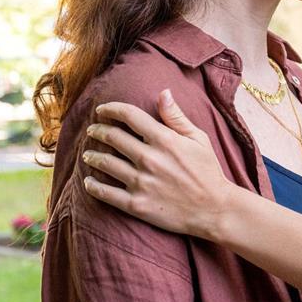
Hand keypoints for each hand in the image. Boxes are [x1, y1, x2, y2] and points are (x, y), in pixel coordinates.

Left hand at [82, 89, 234, 240]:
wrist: (214, 209)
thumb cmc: (208, 171)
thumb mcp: (198, 139)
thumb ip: (176, 117)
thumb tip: (163, 92)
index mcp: (165, 140)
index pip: (130, 116)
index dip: (112, 109)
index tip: (102, 110)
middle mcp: (150, 159)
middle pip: (113, 137)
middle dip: (97, 130)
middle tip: (92, 130)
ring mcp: (142, 182)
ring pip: (105, 163)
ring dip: (91, 156)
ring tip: (87, 154)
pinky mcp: (137, 204)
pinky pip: (105, 193)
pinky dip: (92, 186)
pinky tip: (88, 181)